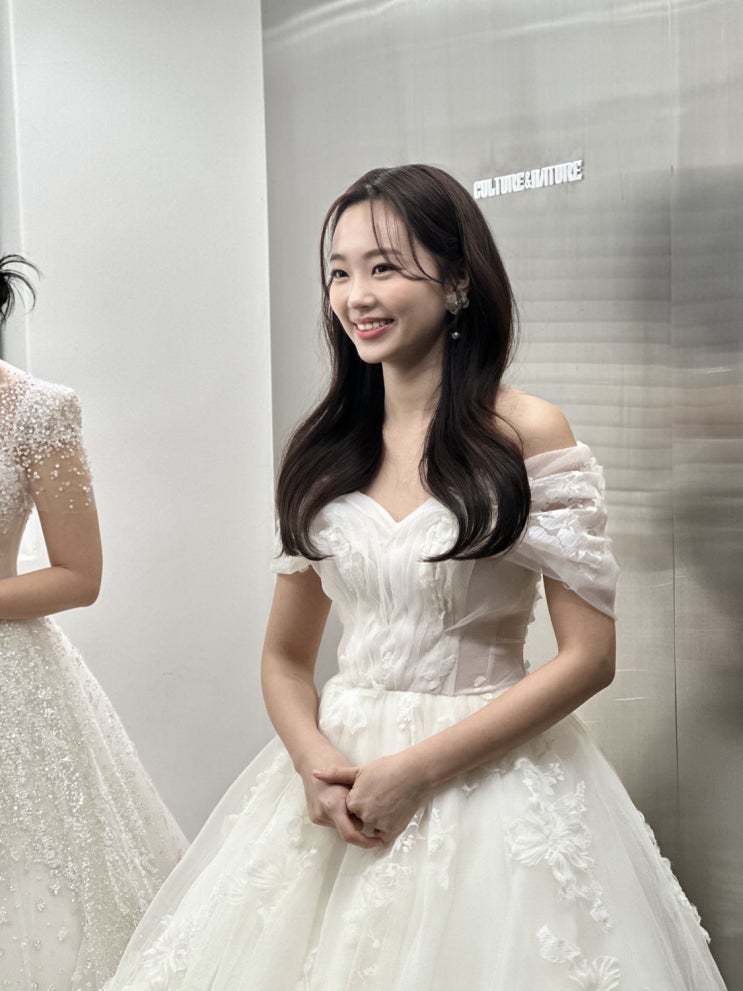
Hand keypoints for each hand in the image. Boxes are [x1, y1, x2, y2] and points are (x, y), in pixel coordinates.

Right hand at [299, 749, 381, 849]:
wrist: (311, 759)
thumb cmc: (335, 763)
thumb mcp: (353, 780)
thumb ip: (361, 801)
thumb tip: (375, 818)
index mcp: (334, 805)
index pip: (351, 833)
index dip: (366, 841)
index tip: (379, 841)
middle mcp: (324, 813)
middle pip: (348, 829)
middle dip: (358, 822)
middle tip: (363, 806)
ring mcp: (317, 816)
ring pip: (341, 826)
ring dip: (348, 818)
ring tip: (347, 799)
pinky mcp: (314, 817)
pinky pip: (333, 822)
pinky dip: (340, 816)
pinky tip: (339, 801)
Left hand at [313, 752, 428, 843]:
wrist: (413, 772)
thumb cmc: (386, 768)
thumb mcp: (359, 770)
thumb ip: (335, 774)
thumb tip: (314, 773)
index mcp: (352, 802)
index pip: (348, 808)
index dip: (357, 799)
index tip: (367, 790)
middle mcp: (363, 815)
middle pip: (360, 818)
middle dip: (366, 811)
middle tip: (379, 795)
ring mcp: (378, 823)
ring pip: (372, 826)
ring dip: (376, 818)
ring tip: (387, 800)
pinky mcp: (392, 829)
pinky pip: (384, 834)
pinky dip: (387, 826)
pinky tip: (392, 810)